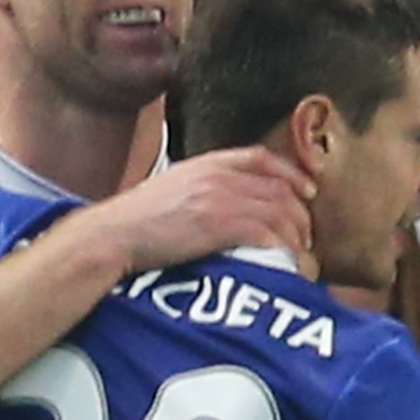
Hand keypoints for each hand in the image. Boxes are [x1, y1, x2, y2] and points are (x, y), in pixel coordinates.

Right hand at [84, 142, 310, 272]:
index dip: (291, 172)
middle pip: (278, 188)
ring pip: (278, 212)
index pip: (260, 157)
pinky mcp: (218, 225)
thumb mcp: (170, 187)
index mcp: (206, 163)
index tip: (307, 190)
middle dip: (299, 212)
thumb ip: (199, 186)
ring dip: (295, 235)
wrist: (113, 234)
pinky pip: (267, 234)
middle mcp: (218, 176)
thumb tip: (224, 202)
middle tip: (305, 234)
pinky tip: (283, 261)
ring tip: (298, 253)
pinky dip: (281, 248)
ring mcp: (220, 199)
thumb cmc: (134, 219)